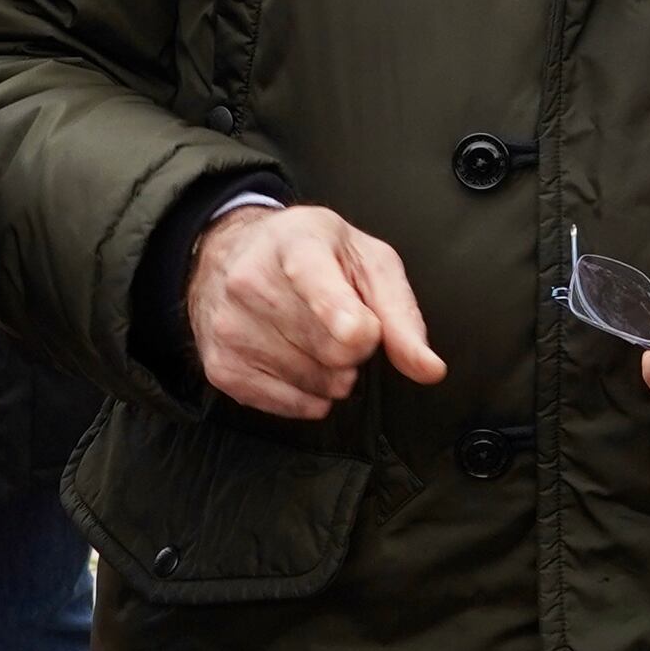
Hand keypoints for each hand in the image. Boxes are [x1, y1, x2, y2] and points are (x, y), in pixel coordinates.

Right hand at [189, 204, 444, 419]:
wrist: (232, 253)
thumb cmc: (313, 255)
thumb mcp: (367, 261)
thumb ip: (401, 314)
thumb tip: (430, 370)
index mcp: (296, 244)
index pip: (323, 294)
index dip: (352, 324)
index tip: (364, 334)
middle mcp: (251, 282)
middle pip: (335, 352)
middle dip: (354, 348)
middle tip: (340, 323)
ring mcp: (230, 326)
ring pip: (316, 383)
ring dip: (332, 373)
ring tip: (315, 338)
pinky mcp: (220, 366)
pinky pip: (289, 406)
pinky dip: (308, 395)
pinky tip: (299, 364)